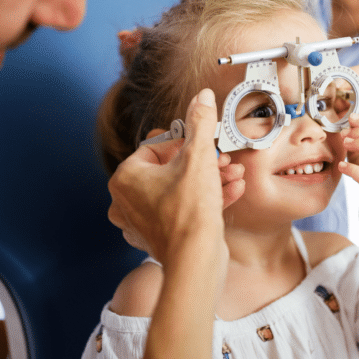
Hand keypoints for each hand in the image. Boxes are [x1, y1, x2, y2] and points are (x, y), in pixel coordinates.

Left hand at [107, 89, 243, 262]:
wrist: (196, 261)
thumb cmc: (189, 213)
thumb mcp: (198, 156)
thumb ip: (199, 122)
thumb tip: (200, 97)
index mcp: (126, 177)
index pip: (157, 147)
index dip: (186, 144)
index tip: (203, 145)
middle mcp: (128, 200)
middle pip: (171, 168)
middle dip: (204, 163)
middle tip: (222, 160)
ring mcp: (143, 221)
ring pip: (180, 188)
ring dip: (210, 179)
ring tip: (232, 175)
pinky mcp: (160, 236)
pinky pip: (184, 208)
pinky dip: (206, 199)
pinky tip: (231, 191)